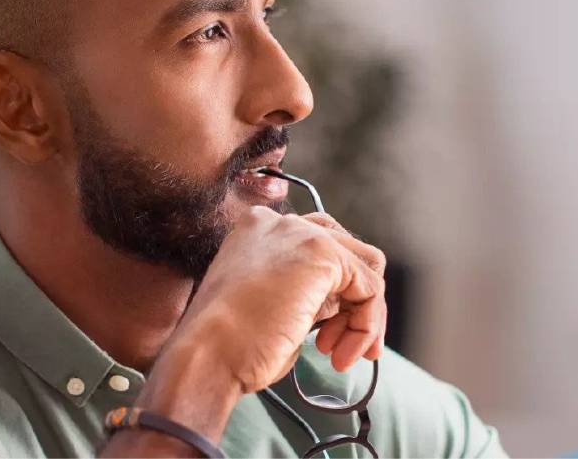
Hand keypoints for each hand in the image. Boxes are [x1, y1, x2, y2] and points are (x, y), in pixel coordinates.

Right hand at [103, 209, 385, 456]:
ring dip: (363, 318)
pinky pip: (370, 288)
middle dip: (356, 304)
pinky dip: (366, 326)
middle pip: (348, 252)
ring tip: (341, 354)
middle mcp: (279, 222)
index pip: (319, 247)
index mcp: (257, 230)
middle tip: (344, 347)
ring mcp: (301, 233)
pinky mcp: (322, 253)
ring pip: (366, 269)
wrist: (206, 355)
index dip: (333, 295)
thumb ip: (305, 291)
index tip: (328, 336)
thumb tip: (347, 302)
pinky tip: (341, 354)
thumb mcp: (270, 306)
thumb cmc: (229, 346)